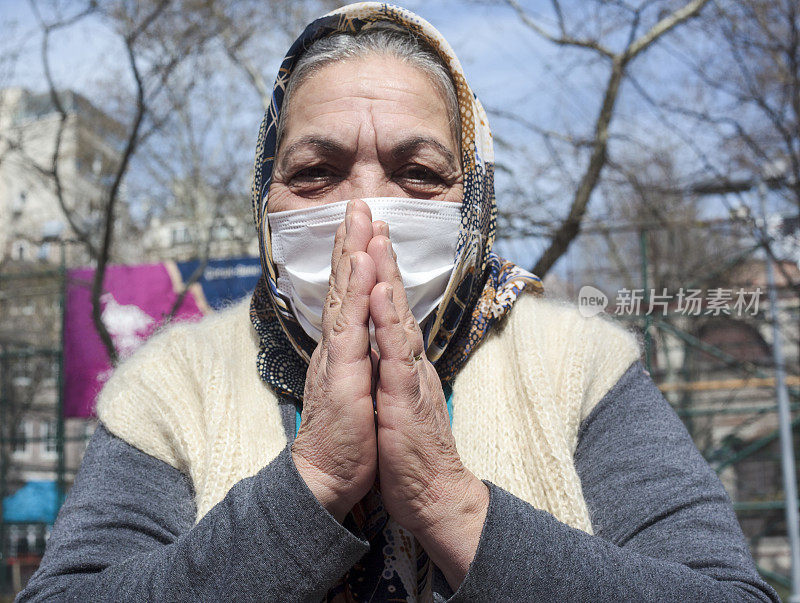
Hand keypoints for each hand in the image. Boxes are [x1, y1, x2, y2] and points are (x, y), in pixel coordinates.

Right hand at [292, 200, 384, 521]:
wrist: (328, 476)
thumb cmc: (347, 436)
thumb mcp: (357, 388)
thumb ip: (358, 358)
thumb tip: (365, 337)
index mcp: (343, 348)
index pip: (348, 295)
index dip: (353, 260)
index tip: (362, 227)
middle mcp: (336, 344)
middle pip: (342, 284)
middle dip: (350, 241)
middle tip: (356, 203)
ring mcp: (336, 356)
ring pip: (344, 294)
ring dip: (351, 253)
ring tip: (356, 217)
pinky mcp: (342, 373)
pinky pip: (351, 325)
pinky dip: (356, 291)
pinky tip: (360, 263)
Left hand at [367, 233, 489, 588]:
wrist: (430, 492)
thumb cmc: (408, 446)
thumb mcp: (395, 397)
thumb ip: (392, 365)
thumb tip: (384, 340)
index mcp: (399, 359)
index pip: (385, 304)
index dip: (377, 267)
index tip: (367, 231)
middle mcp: (406, 359)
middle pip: (392, 299)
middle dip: (381, 253)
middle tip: (371, 212)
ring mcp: (408, 376)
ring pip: (396, 317)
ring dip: (387, 276)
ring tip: (377, 238)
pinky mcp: (405, 398)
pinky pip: (396, 356)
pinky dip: (389, 323)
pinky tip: (383, 295)